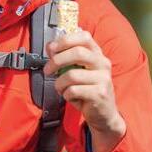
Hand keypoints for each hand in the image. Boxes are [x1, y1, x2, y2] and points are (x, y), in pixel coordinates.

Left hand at [44, 29, 125, 150]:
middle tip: (47, 70)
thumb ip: (67, 58)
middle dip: (57, 60)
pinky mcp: (99, 94)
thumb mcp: (79, 70)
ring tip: (60, 88)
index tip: (51, 49)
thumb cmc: (87, 89)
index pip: (84, 37)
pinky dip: (66, 95)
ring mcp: (103, 78)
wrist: (104, 114)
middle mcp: (103, 63)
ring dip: (59, 83)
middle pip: (78, 53)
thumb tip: (50, 47)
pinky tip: (70, 97)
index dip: (65, 40)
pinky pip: (73, 90)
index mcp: (97, 54)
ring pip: (72, 74)